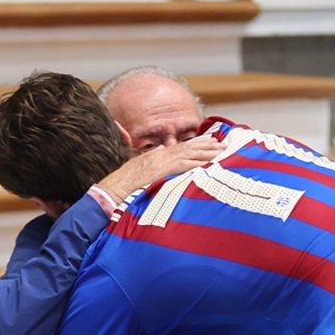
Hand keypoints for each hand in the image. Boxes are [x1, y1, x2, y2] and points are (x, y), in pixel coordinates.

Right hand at [98, 138, 225, 203]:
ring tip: (221, 152)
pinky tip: (207, 164)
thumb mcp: (138, 170)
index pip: (180, 148)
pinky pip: (181, 166)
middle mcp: (159, 156)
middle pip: (187, 148)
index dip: (196, 144)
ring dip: (205, 153)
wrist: (110, 192)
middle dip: (206, 146)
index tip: (211, 142)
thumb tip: (162, 154)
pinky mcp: (159, 172)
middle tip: (223, 144)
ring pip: (187, 155)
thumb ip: (152, 162)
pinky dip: (194, 164)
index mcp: (155, 156)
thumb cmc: (123, 186)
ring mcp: (159, 163)